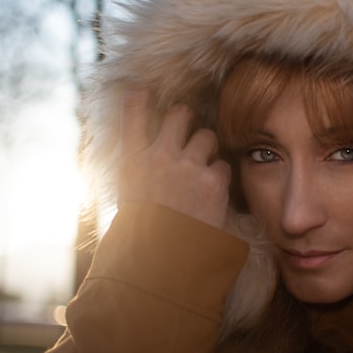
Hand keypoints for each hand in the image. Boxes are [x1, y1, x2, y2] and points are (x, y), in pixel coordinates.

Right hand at [118, 90, 230, 229]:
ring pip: (207, 135)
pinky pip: (222, 165)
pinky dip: (219, 177)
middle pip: (179, 114)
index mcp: (133, 162)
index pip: (134, 118)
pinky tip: (211, 192)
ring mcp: (187, 167)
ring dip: (206, 147)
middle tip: (187, 128)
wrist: (163, 260)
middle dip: (186, 117)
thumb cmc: (143, 235)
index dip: (139, 101)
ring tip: (201, 166)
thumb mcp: (129, 199)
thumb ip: (141, 174)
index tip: (142, 91)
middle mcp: (160, 157)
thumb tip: (149, 162)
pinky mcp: (212, 181)